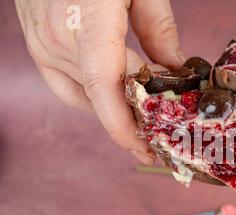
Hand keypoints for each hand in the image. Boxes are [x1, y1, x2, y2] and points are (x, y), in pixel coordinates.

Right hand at [15, 0, 184, 164]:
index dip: (125, 126)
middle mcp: (58, 41)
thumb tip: (176, 67)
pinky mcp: (37, 45)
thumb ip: (159, 29)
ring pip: (84, 98)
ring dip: (114, 110)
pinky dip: (94, 97)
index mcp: (88, 24)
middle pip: (101, 99)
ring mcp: (42, 45)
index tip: (147, 148)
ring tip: (145, 117)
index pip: (105, 88)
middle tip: (163, 133)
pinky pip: (66, 86)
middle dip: (134, 120)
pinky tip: (115, 96)